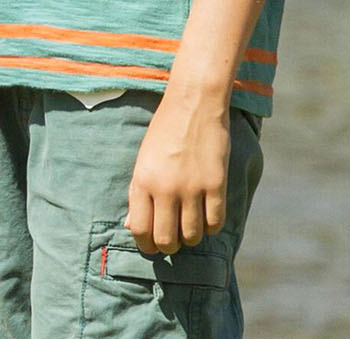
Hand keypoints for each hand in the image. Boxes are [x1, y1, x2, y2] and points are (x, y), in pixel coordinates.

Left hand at [126, 89, 229, 254]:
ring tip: (189, 227)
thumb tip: (133, 226)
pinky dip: (211, 226)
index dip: (146, 245)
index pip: (140, 230)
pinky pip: (215, 223)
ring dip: (190, 237)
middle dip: (168, 246)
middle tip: (172, 240)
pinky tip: (207, 217)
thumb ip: (139, 194)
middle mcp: (165, 188)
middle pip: (166, 240)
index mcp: (142, 181)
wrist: (193, 104)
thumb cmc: (164, 132)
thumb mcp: (143, 160)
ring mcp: (192, 188)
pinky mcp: (216, 185)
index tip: (152, 245)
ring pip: (192, 236)